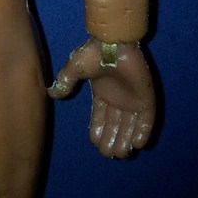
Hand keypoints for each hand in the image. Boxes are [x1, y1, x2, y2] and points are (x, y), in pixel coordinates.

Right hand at [48, 38, 154, 157]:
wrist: (115, 43)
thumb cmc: (95, 54)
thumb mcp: (75, 69)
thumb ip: (65, 82)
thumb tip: (51, 94)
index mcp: (102, 92)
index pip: (100, 116)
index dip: (98, 129)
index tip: (94, 142)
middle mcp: (118, 98)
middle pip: (115, 124)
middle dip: (111, 139)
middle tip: (107, 153)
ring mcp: (133, 99)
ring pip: (130, 125)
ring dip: (126, 140)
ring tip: (120, 153)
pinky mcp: (146, 99)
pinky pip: (146, 120)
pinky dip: (143, 132)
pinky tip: (136, 144)